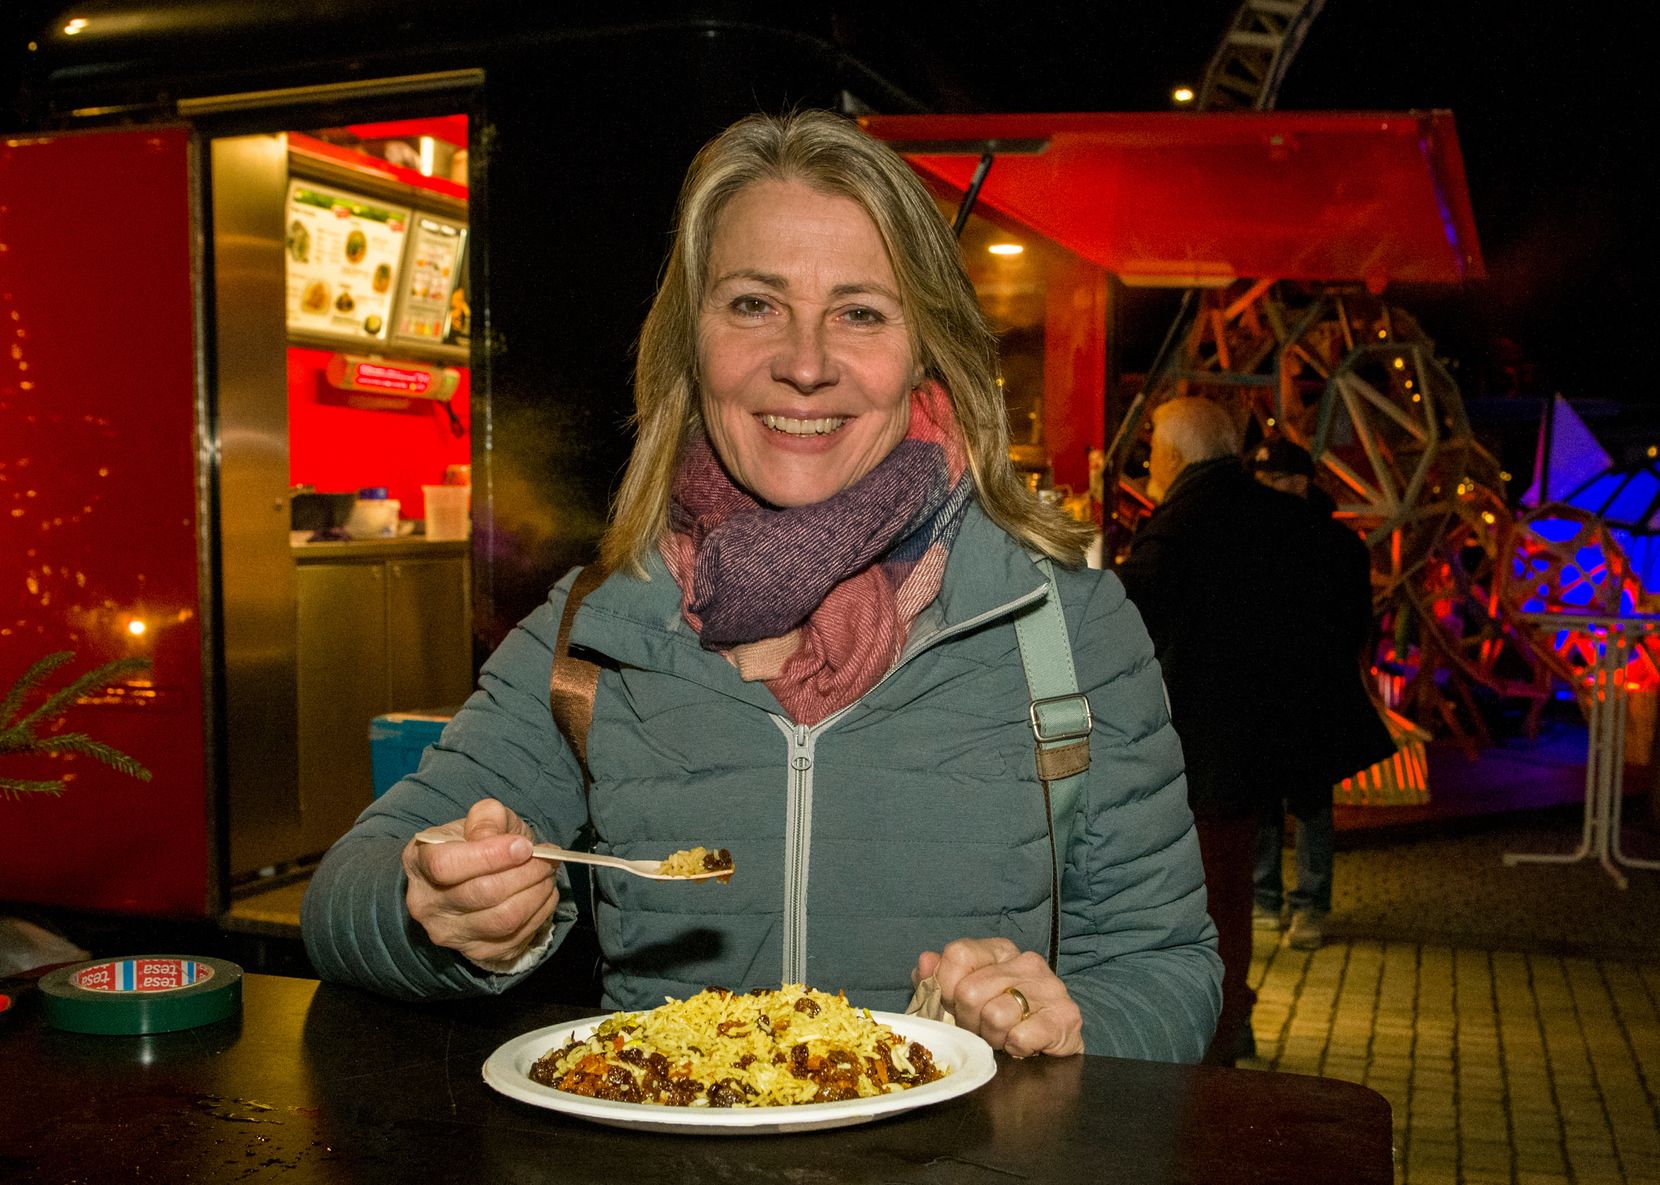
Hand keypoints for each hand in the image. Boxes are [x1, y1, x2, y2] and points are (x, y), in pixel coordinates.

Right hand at [402, 798, 557, 967]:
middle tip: (547, 859)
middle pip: (483, 894)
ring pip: (504, 920)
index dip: (491, 856)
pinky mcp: (475, 951)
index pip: (447, 866)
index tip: (524, 846)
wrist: (472, 876)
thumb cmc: (476, 843)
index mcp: (419, 862)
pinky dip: (539, 914)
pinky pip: (516, 938)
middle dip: (527, 873)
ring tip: (548, 874)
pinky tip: (543, 894)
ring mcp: (449, 933)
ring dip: (537, 894)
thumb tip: (501, 840)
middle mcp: (427, 904)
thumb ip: (488, 818)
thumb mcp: (481, 818)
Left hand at [914, 937, 1083, 1057]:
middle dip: (969, 1020)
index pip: (957, 954)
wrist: (1051, 1045)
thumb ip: (939, 979)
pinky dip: (1015, 1047)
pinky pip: (1020, 1036)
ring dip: (992, 1036)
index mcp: (999, 950)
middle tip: (982, 1028)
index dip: (945, 986)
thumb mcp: (964, 995)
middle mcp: (1026, 962)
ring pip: (994, 1015)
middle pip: (970, 991)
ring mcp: (1049, 987)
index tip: (952, 1005)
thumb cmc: (1001, 1018)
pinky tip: (1021, 1044)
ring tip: (1003, 1036)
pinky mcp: (1065, 1016)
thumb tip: (925, 963)